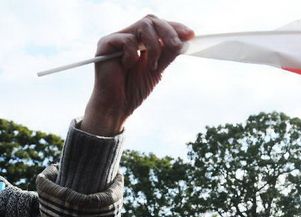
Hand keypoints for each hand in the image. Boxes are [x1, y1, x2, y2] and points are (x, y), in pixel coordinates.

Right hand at [82, 16, 193, 135]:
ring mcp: (117, 39)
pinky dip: (133, 55)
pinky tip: (128, 67)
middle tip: (178, 46)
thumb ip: (167, 55)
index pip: (158, 27)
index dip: (174, 27)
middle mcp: (128, 36)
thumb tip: (183, 42)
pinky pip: (127, 40)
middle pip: (151, 21)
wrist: (117, 107)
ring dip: (154, 47)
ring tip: (152, 67)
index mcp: (140, 41)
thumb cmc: (134, 91)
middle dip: (169, 32)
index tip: (191, 35)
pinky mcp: (106, 44)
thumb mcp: (156, 70)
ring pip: (143, 26)